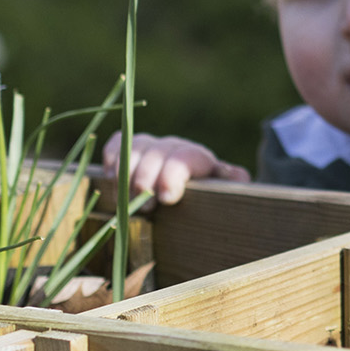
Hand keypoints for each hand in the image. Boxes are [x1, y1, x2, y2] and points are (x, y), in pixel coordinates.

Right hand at [100, 133, 248, 205]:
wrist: (195, 190)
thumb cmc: (209, 201)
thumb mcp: (226, 196)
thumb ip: (232, 185)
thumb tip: (238, 176)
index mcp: (200, 159)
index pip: (185, 157)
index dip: (172, 175)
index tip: (167, 198)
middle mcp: (175, 147)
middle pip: (155, 153)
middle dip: (145, 181)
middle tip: (145, 208)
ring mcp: (152, 146)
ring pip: (134, 147)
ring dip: (126, 173)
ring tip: (126, 200)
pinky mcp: (132, 149)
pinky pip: (118, 143)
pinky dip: (112, 157)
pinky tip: (111, 178)